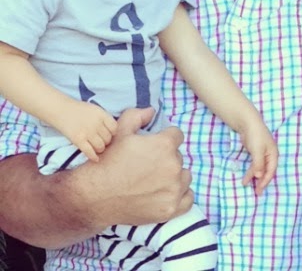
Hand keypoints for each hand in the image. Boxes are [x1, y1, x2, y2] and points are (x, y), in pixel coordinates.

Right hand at [52, 100, 116, 161]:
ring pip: (100, 147)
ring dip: (100, 149)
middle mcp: (96, 124)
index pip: (114, 128)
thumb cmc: (79, 110)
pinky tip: (95, 159)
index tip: (109, 134)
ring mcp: (87, 132)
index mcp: (101, 114)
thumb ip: (104, 119)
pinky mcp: (78, 140)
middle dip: (106, 142)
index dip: (112, 133)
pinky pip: (89, 152)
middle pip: (108, 139)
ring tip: (97, 148)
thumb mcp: (95, 110)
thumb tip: (112, 132)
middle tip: (101, 142)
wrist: (61, 110)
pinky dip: (93, 157)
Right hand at [73, 107, 193, 228]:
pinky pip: (188, 198)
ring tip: (155, 180)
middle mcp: (173, 166)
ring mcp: (173, 189)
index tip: (153, 147)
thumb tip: (152, 111)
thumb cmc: (108, 162)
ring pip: (184, 176)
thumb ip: (138, 116)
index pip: (177, 135)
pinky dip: (181, 195)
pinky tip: (167, 193)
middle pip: (179, 156)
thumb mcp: (120, 131)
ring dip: (175, 176)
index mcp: (165, 145)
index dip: (165, 139)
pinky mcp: (171, 209)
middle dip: (166, 158)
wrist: (95, 196)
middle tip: (148, 166)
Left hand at [239, 118, 277, 195]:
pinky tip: (246, 177)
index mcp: (273, 154)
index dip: (265, 181)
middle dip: (261, 182)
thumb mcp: (257, 151)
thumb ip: (258, 164)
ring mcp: (262, 154)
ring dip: (254, 177)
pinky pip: (254, 165)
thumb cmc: (255, 136)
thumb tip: (258, 176)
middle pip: (266, 171)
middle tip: (257, 192)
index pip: (271, 171)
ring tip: (246, 184)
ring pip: (259, 169)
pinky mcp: (255, 153)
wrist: (248, 123)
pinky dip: (251, 171)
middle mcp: (269, 156)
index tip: (259, 189)